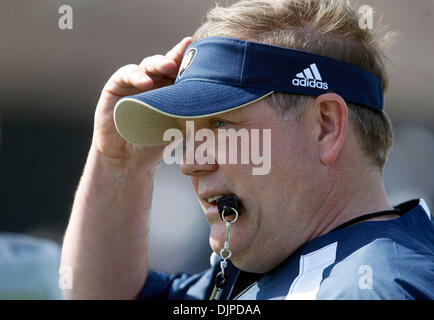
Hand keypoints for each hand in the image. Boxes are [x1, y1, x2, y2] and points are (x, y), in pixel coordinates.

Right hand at [92, 36, 192, 162]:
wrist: (128, 158)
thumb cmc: (155, 141)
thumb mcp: (179, 124)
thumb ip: (192, 110)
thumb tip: (218, 100)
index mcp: (171, 87)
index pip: (181, 68)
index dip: (189, 57)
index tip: (200, 48)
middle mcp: (154, 81)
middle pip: (166, 61)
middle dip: (176, 56)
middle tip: (186, 52)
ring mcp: (134, 82)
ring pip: (148, 65)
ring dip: (159, 63)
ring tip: (169, 66)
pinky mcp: (116, 86)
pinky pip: (126, 75)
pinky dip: (136, 76)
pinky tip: (146, 82)